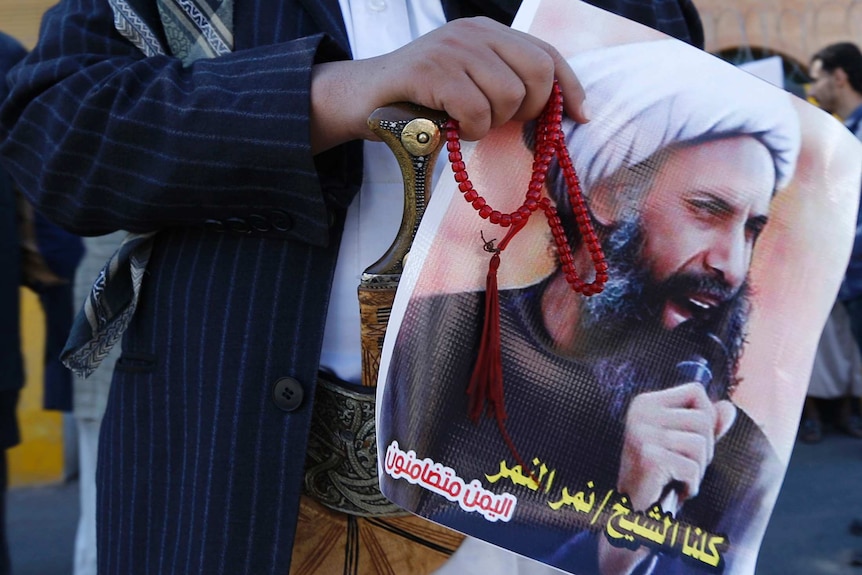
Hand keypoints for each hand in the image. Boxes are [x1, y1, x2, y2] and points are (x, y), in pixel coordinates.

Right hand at [310, 17, 586, 151]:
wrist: (363, 98)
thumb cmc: (422, 99)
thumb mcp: (470, 83)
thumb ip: (507, 84)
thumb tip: (560, 111)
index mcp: (489, 32)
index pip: (547, 54)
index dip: (570, 88)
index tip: (581, 116)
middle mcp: (474, 33)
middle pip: (537, 74)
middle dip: (529, 110)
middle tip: (501, 122)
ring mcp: (452, 49)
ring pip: (509, 96)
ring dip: (491, 124)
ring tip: (467, 124)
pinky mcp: (430, 71)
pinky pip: (476, 111)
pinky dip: (469, 130)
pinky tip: (452, 128)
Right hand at [616, 383, 736, 512]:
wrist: (632, 509)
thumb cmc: (659, 475)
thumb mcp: (683, 444)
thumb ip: (706, 424)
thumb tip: (729, 408)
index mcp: (646, 403)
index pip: (696, 391)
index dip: (706, 417)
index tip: (688, 441)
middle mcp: (641, 412)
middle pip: (703, 419)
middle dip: (704, 449)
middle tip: (682, 466)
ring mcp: (642, 433)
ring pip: (700, 444)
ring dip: (697, 469)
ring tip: (677, 477)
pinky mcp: (649, 457)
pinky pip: (692, 468)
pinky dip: (690, 485)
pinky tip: (672, 489)